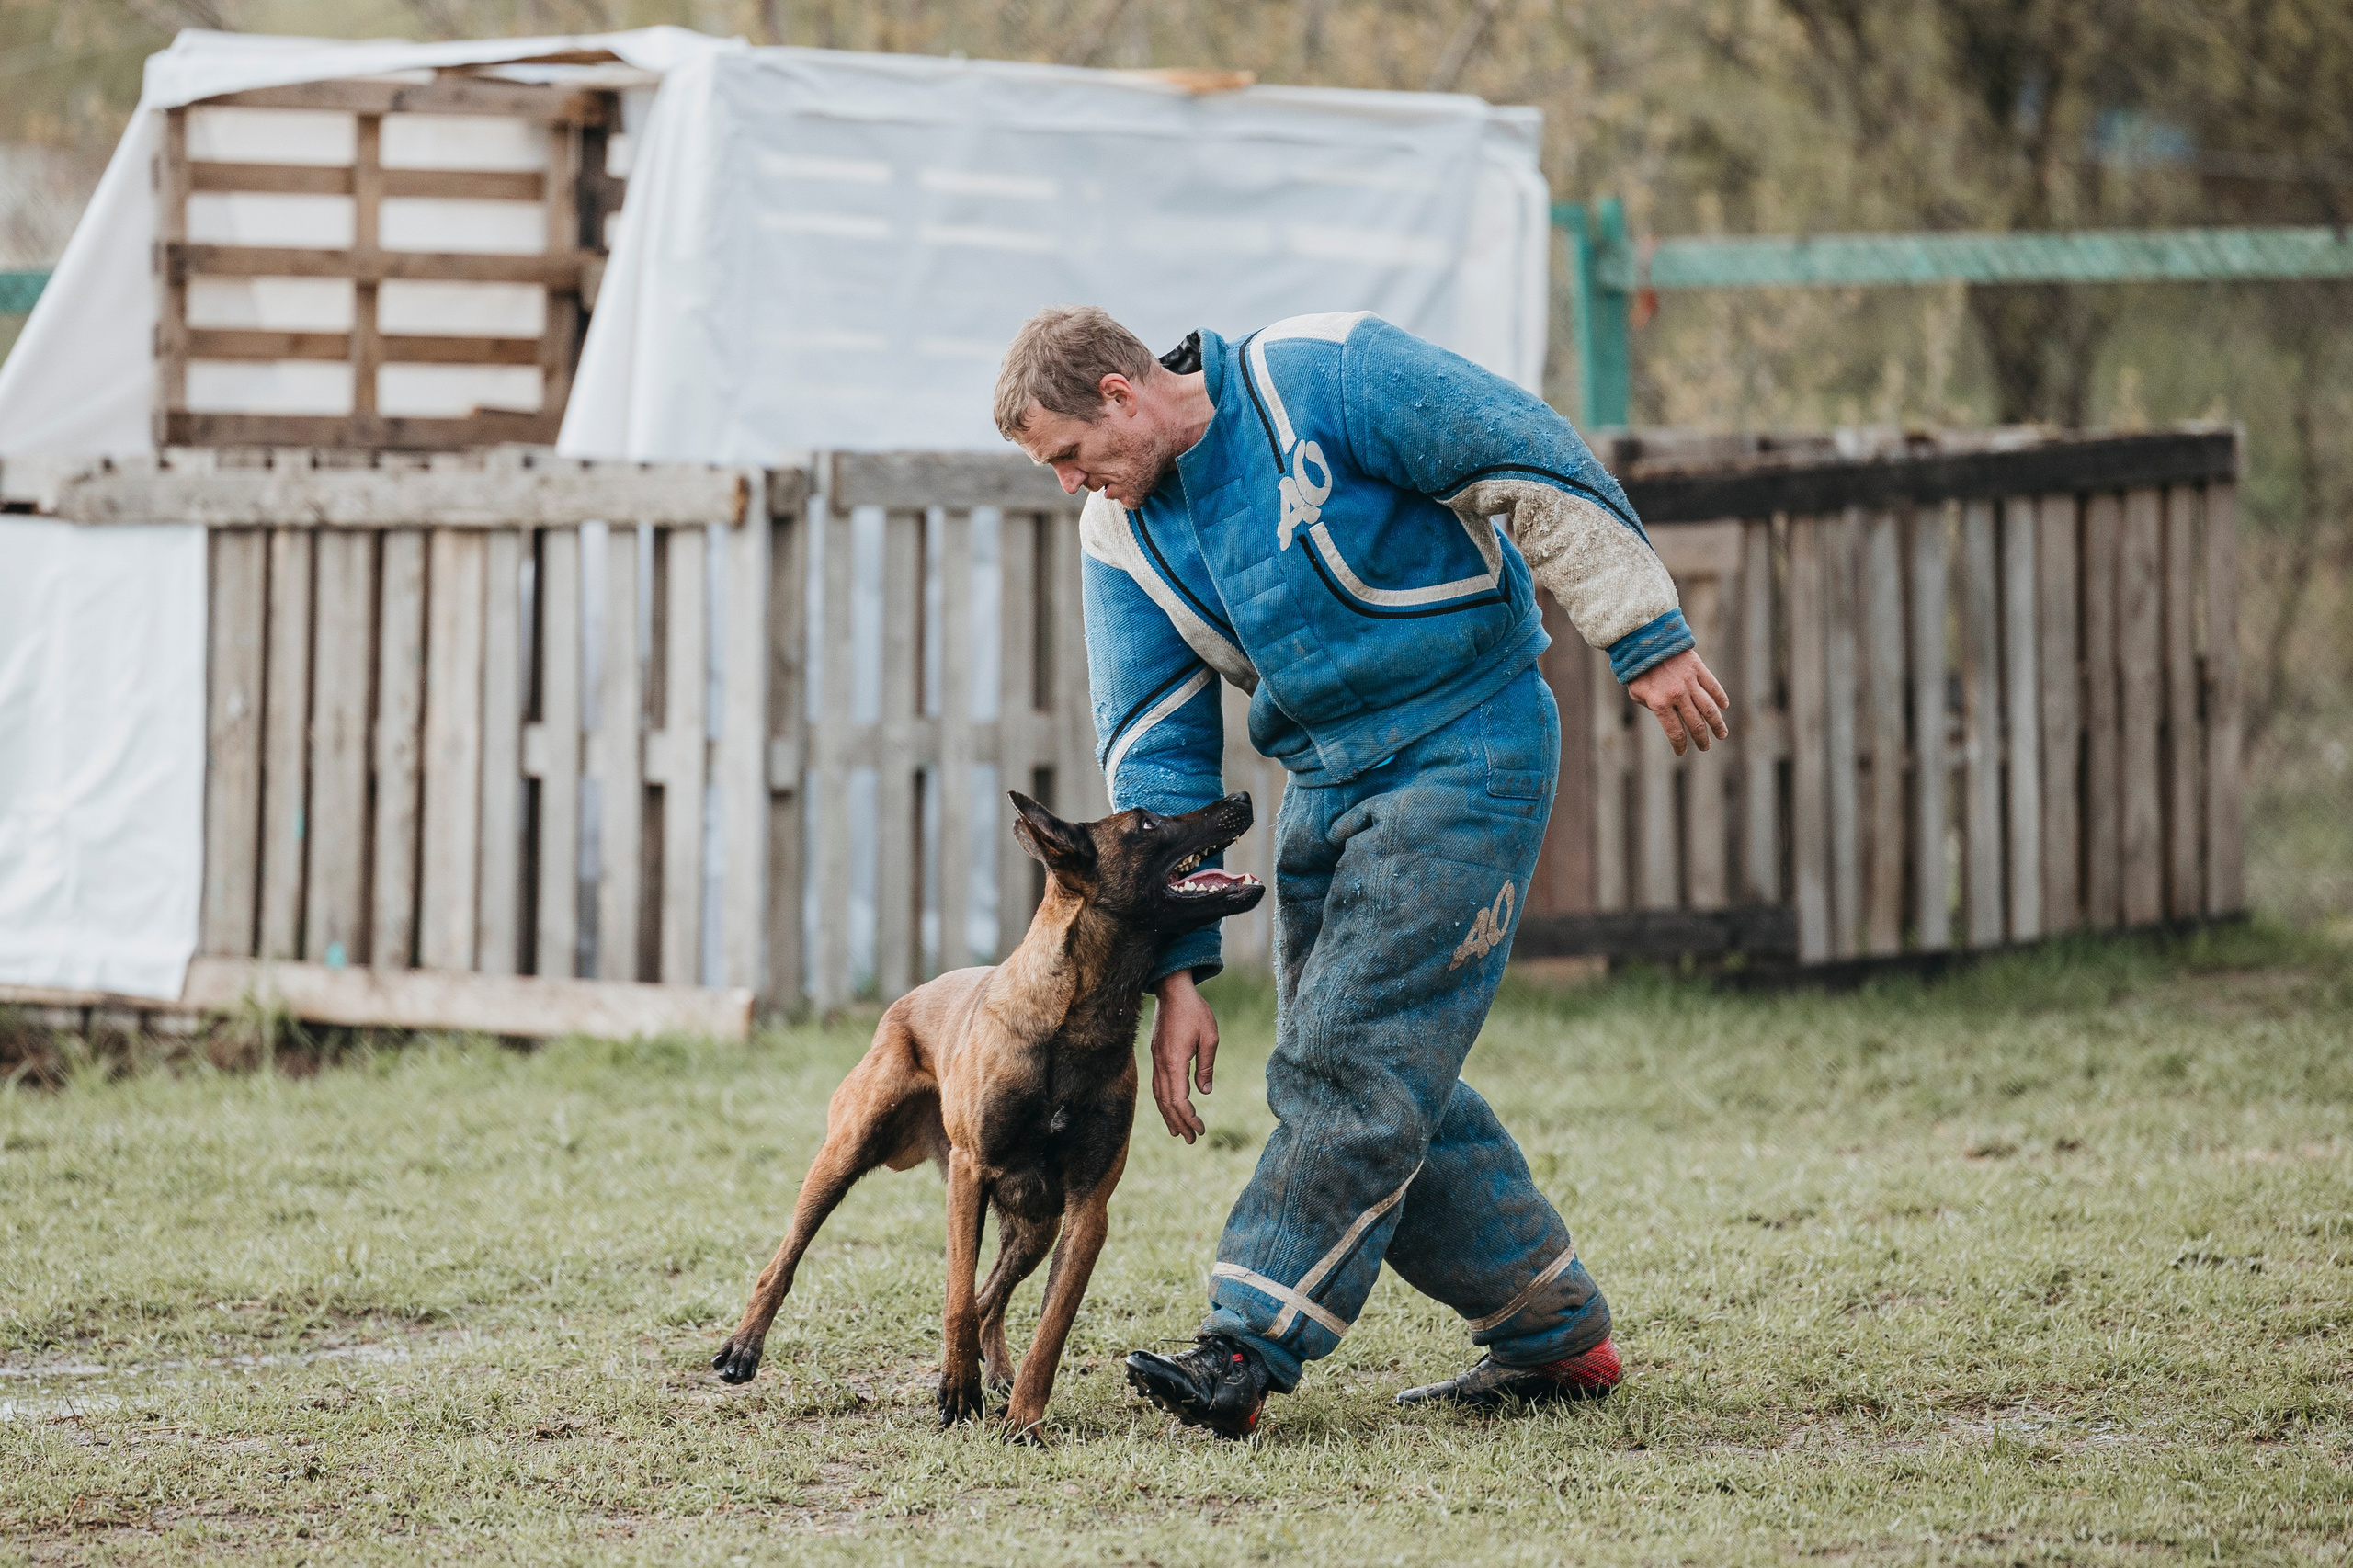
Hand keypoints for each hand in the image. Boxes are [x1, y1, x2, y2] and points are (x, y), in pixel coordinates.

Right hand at [1148, 970, 1217, 1143]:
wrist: (1173, 989)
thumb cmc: (1195, 1011)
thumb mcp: (1210, 1038)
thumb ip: (1206, 1066)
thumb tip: (1204, 1091)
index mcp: (1174, 1062)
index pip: (1178, 1100)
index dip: (1189, 1117)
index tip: (1200, 1129)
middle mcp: (1161, 1064)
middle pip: (1166, 1103)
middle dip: (1179, 1123)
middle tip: (1191, 1139)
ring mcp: (1156, 1059)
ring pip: (1159, 1095)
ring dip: (1168, 1115)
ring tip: (1178, 1131)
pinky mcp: (1156, 1054)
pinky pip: (1157, 1084)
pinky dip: (1163, 1100)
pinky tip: (1170, 1106)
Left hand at [1626, 647, 1730, 756]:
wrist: (1643, 640)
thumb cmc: (1636, 669)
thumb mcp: (1636, 693)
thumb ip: (1651, 707)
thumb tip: (1667, 716)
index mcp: (1660, 704)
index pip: (1675, 731)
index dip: (1680, 745)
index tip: (1682, 751)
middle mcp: (1677, 695)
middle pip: (1695, 723)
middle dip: (1701, 738)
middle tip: (1705, 747)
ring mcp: (1689, 681)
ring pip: (1708, 708)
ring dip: (1717, 723)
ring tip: (1722, 734)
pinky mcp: (1697, 668)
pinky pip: (1713, 686)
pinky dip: (1720, 697)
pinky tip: (1723, 707)